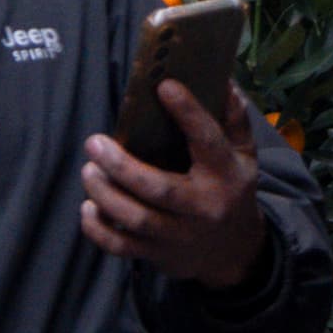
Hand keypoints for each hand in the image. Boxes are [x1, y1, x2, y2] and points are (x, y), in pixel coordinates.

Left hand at [80, 77, 265, 291]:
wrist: (234, 252)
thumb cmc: (231, 189)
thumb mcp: (244, 154)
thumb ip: (234, 118)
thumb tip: (221, 79)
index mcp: (225, 175)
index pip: (207, 141)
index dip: (188, 113)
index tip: (164, 86)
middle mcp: (203, 207)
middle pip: (158, 189)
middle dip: (122, 166)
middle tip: (94, 142)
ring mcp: (179, 235)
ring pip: (136, 219)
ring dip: (105, 194)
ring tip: (88, 170)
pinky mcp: (159, 254)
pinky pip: (122, 247)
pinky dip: (99, 229)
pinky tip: (88, 207)